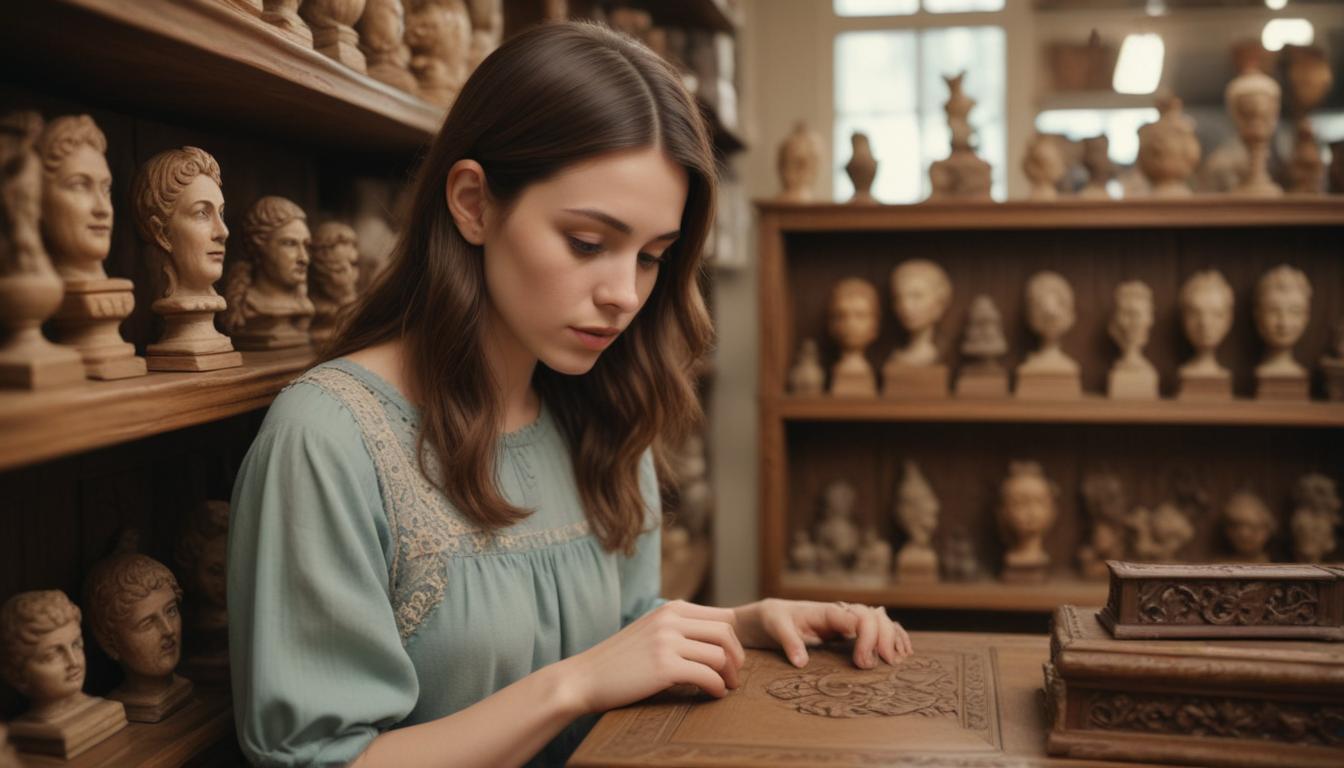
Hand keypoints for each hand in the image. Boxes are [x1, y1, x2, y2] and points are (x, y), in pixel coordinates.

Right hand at [560, 600, 745, 714]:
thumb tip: (715, 640)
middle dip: (737, 656)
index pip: (723, 616)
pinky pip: (707, 676)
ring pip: (719, 654)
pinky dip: (717, 688)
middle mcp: (670, 619)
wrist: (584, 678)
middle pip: (726, 632)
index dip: (733, 639)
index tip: (731, 658)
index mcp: (670, 608)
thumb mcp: (650, 631)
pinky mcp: (664, 667)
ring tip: (725, 687)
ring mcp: (667, 642)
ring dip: (729, 675)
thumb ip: (678, 628)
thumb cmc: (619, 660)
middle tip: (734, 676)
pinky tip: (714, 694)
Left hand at [734, 598, 911, 669]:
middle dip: (883, 639)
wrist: (770, 616)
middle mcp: (841, 614)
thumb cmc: (772, 619)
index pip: (857, 617)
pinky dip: (894, 636)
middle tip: (882, 664)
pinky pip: (879, 628)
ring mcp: (848, 621)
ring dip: (892, 637)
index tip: (863, 662)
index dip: (867, 637)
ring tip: (897, 660)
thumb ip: (788, 641)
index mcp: (826, 611)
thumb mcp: (774, 627)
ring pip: (881, 620)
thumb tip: (802, 662)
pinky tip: (904, 650)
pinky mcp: (850, 631)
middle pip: (874, 617)